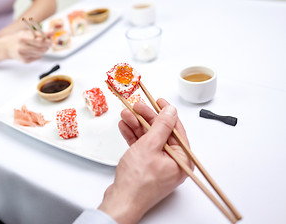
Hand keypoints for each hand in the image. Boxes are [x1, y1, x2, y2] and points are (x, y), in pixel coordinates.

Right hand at [1, 30, 50, 62]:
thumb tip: (52, 32)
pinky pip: (38, 57)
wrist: (7, 47)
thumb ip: (40, 33)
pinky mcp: (25, 61)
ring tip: (41, 46)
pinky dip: (39, 54)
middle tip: (49, 42)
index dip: (47, 40)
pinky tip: (34, 51)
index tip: (51, 38)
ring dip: (44, 49)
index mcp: (22, 38)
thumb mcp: (28, 32)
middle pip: (41, 48)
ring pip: (41, 53)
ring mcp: (23, 55)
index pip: (40, 40)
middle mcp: (21, 47)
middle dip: (47, 45)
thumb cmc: (19, 38)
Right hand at [98, 99, 191, 223]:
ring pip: (150, 138)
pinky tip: (125, 127)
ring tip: (126, 115)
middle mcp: (173, 163)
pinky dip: (133, 137)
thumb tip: (170, 111)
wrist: (121, 202)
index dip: (165, 112)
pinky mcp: (147, 167)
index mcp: (181, 159)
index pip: (176, 129)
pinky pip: (142, 147)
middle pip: (161, 132)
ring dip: (137, 126)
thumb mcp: (149, 146)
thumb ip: (161, 126)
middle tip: (136, 107)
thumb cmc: (136, 183)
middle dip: (146, 118)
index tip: (158, 100)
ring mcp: (159, 165)